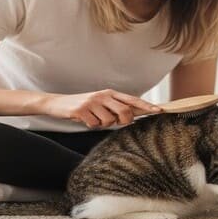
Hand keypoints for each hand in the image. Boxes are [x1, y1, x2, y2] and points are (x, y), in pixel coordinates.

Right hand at [40, 90, 162, 128]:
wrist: (58, 104)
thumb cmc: (83, 106)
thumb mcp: (101, 104)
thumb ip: (115, 108)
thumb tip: (132, 117)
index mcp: (110, 93)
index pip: (132, 100)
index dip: (146, 106)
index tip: (160, 111)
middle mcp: (103, 95)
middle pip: (125, 112)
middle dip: (122, 121)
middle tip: (111, 120)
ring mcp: (92, 101)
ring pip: (109, 121)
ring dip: (102, 124)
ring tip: (93, 118)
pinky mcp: (82, 109)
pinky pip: (95, 124)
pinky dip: (90, 125)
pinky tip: (84, 119)